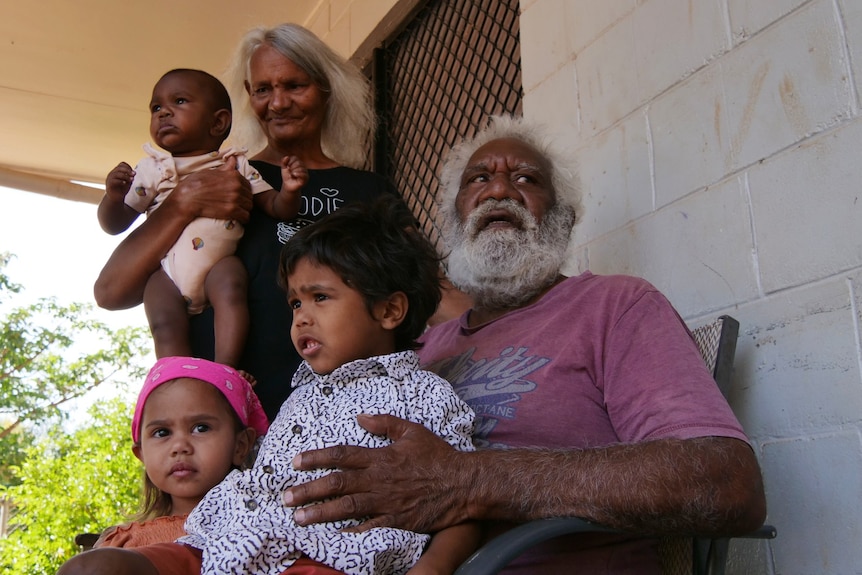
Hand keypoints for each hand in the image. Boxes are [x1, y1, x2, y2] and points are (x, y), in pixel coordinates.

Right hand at [105, 162, 133, 200]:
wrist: (116, 198)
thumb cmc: (122, 189)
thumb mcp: (128, 182)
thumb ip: (130, 177)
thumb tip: (134, 173)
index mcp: (117, 171)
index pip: (121, 164)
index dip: (128, 167)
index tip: (134, 172)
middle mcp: (112, 173)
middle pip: (119, 168)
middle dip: (127, 170)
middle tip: (134, 174)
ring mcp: (109, 178)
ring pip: (116, 173)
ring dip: (125, 176)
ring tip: (131, 180)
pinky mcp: (108, 184)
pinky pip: (113, 180)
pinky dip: (120, 181)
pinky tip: (125, 183)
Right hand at [164, 155, 253, 222]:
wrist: (187, 198)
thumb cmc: (195, 183)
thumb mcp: (211, 171)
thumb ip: (225, 168)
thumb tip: (233, 159)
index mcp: (234, 175)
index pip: (247, 184)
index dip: (243, 190)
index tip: (238, 194)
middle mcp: (237, 186)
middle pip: (249, 196)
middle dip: (244, 199)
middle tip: (237, 203)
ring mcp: (235, 199)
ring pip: (249, 206)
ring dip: (244, 208)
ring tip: (238, 210)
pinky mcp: (232, 211)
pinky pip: (246, 216)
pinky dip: (243, 218)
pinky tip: (238, 217)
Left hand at [280, 155, 308, 193]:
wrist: (288, 185)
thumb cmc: (287, 176)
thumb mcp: (283, 168)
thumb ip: (283, 162)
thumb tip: (287, 156)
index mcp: (298, 162)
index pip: (295, 158)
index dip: (290, 161)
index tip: (287, 167)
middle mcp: (303, 166)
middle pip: (298, 162)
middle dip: (292, 167)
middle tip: (290, 172)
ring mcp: (305, 172)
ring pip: (301, 168)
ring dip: (294, 171)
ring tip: (292, 175)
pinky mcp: (306, 178)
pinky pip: (303, 174)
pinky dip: (298, 174)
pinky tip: (294, 175)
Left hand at [284, 414, 468, 532]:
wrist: (462, 483)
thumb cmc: (437, 455)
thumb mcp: (412, 431)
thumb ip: (384, 423)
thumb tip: (360, 416)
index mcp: (380, 456)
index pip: (342, 455)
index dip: (317, 458)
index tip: (297, 462)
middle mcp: (378, 479)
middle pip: (336, 484)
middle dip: (308, 490)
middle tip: (286, 497)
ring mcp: (385, 502)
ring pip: (345, 507)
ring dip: (319, 512)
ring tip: (299, 517)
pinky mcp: (395, 520)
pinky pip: (368, 527)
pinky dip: (350, 531)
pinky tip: (334, 534)